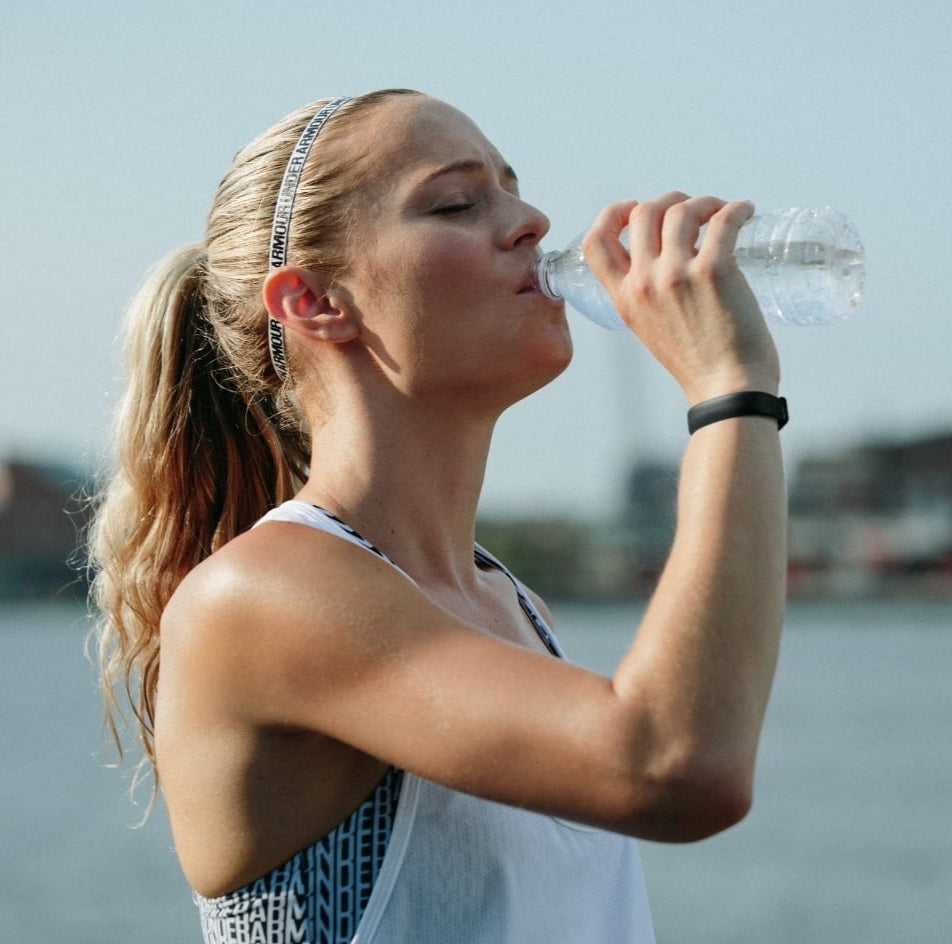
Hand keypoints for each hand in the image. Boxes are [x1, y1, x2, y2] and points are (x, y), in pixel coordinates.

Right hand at [583, 192, 780, 403]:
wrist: (727, 390)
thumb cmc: (698, 364)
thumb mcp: (651, 329)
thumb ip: (648, 298)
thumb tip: (668, 263)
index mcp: (624, 299)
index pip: (595, 242)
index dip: (611, 214)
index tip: (633, 208)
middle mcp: (644, 283)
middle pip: (643, 213)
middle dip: (669, 200)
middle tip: (693, 208)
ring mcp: (677, 275)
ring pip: (682, 210)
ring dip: (706, 202)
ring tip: (723, 212)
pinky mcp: (715, 270)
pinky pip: (724, 219)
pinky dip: (737, 208)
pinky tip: (746, 212)